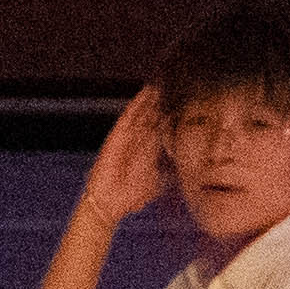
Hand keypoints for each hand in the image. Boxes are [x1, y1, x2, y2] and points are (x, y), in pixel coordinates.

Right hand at [76, 85, 169, 229]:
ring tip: (159, 84)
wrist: (109, 204)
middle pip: (149, 117)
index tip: (179, 103)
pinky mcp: (117, 137)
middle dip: (158, 104)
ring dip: (148, 99)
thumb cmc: (130, 197)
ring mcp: (126, 138)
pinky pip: (127, 117)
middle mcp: (136, 143)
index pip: (159, 129)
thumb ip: (166, 172)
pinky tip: (144, 93)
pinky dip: (136, 105)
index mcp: (146, 152)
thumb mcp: (156, 183)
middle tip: (170, 87)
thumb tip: (181, 165)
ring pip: (140, 114)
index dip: (168, 116)